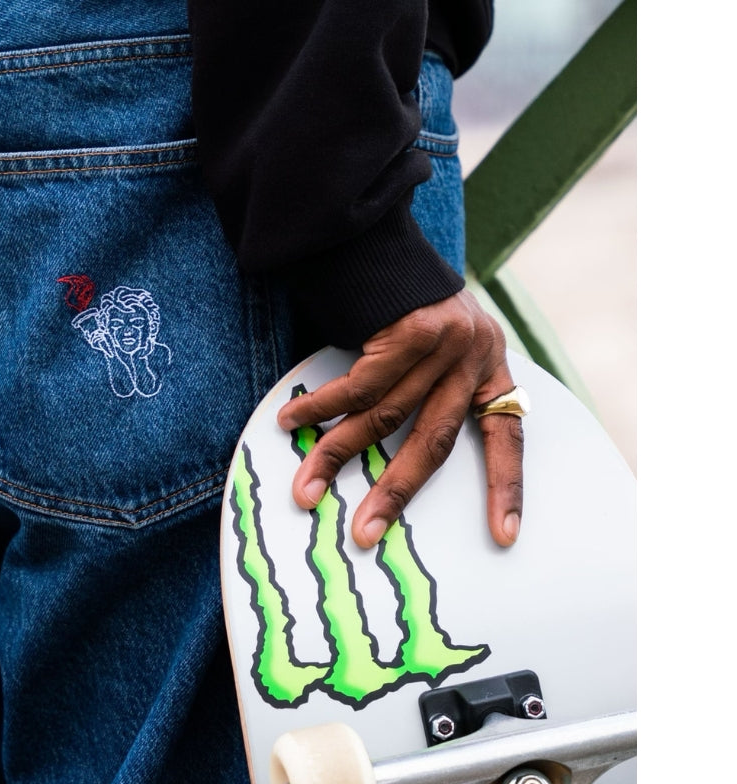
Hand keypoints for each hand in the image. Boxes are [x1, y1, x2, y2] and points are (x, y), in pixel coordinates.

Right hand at [276, 289, 523, 548]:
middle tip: (365, 531)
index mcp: (489, 367)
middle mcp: (474, 356)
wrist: (373, 233)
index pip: (505, 436)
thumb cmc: (395, 302)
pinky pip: (358, 386)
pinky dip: (321, 408)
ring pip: (385, 417)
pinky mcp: (409, 329)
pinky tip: (291, 419)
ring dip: (336, 455)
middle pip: (434, 441)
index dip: (505, 489)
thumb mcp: (432, 349)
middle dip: (395, 492)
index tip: (503, 536)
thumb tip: (393, 460)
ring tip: (306, 487)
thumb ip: (429, 392)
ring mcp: (444, 341)